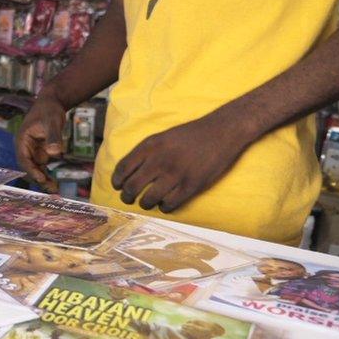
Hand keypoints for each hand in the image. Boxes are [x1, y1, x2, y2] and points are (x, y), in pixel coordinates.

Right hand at [15, 94, 66, 188]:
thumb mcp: (52, 121)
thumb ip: (53, 137)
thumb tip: (54, 153)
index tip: (41, 178)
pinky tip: (54, 184)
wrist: (52, 103)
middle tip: (51, 189)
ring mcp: (32, 151)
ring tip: (54, 190)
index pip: (24, 159)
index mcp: (22, 140)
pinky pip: (42, 167)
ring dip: (43, 179)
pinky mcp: (40, 152)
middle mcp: (25, 148)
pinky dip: (47, 174)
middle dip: (39, 178)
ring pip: (36, 169)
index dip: (31, 170)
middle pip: (29, 167)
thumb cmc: (49, 110)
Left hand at [111, 114, 249, 212]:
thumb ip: (145, 152)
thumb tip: (127, 173)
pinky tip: (165, 203)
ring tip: (148, 202)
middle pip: (132, 187)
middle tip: (130, 199)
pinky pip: (169, 204)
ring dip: (145, 204)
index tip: (118, 186)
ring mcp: (176, 174)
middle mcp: (160, 160)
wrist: (221, 131)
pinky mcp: (191, 185)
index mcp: (150, 146)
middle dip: (127, 197)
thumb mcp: (162, 137)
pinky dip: (164, 207)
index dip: (117, 181)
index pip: (123, 169)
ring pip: (148, 199)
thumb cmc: (190, 135)